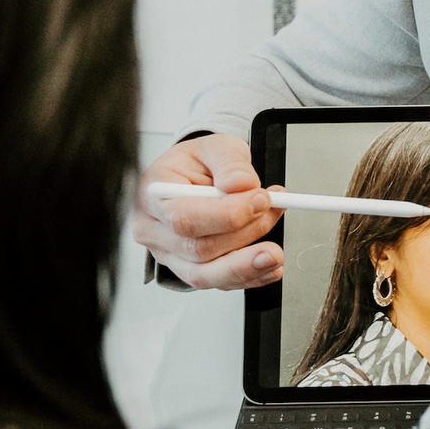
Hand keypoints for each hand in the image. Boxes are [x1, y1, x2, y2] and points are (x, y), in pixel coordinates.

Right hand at [132, 134, 281, 289]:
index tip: (261, 200)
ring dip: (246, 266)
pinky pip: (215, 281)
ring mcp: (168, 253)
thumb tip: (242, 185)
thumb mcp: (216, 146)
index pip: (184, 216)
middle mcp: (154, 228)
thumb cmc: (198, 162)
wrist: (194, 176)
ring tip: (275, 255)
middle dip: (245, 235)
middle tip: (274, 214)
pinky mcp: (186, 268)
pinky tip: (268, 268)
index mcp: (154, 192)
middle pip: (197, 248)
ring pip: (205, 273)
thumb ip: (230, 163)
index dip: (227, 215)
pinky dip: (246, 277)